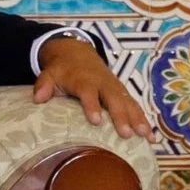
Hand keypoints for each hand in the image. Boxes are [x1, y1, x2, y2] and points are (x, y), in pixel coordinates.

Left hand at [34, 35, 153, 140]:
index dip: (92, 105)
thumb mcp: (49, 73)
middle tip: (126, 134)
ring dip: (137, 119)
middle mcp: (103, 83)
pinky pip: (135, 106)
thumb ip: (44, 85)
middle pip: (114, 99)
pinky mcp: (122, 93)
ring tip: (145, 136)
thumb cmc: (62, 70)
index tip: (96, 121)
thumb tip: (37, 98)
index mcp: (84, 80)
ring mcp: (115, 88)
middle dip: (121, 116)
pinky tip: (151, 137)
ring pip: (128, 103)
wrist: (78, 53)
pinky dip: (144, 120)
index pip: (88, 92)